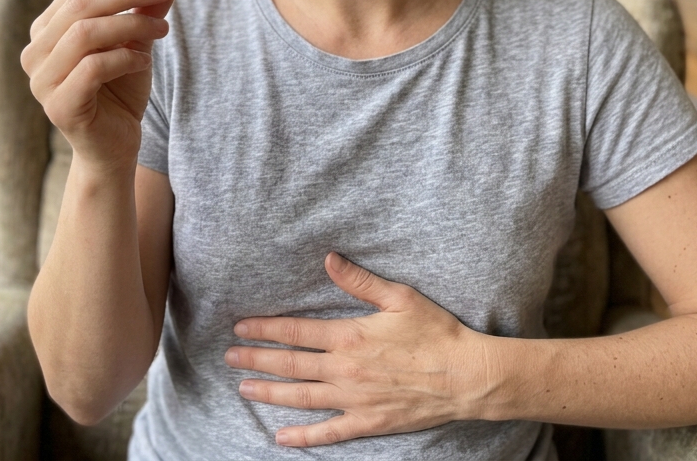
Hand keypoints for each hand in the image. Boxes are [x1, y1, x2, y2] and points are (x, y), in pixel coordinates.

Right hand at [20, 0, 177, 170]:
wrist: (115, 148)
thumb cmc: (120, 92)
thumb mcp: (137, 43)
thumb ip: (147, 11)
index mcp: (48, 29)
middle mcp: (36, 51)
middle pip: (81, 3)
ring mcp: (42, 80)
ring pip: (85, 33)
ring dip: (131, 24)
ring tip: (162, 30)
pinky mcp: (59, 106)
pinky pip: (92, 68)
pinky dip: (124, 58)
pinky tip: (143, 63)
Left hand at [225, 253, 495, 446]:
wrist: (466, 376)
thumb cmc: (436, 333)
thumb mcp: (399, 297)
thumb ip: (359, 280)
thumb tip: (328, 259)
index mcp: (350, 337)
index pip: (296, 333)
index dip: (265, 330)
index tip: (240, 327)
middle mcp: (345, 370)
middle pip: (291, 365)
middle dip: (257, 360)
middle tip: (229, 357)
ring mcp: (355, 400)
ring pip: (301, 397)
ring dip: (270, 392)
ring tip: (244, 388)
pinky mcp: (368, 422)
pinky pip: (329, 432)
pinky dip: (303, 435)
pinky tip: (281, 437)